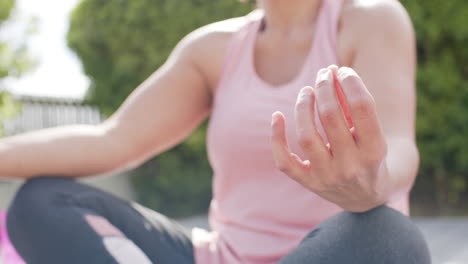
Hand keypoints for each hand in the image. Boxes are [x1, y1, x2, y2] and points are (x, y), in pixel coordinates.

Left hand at [271, 66, 390, 211]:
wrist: (367, 197)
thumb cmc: (369, 154)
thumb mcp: (372, 133)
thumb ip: (354, 105)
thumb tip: (332, 72)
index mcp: (375, 151)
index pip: (362, 106)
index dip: (350, 81)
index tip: (342, 71)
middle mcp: (351, 166)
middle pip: (330, 116)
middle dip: (324, 88)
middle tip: (322, 75)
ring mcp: (327, 177)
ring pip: (306, 136)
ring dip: (303, 107)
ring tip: (306, 91)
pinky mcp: (308, 183)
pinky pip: (284, 161)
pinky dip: (276, 138)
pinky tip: (277, 116)